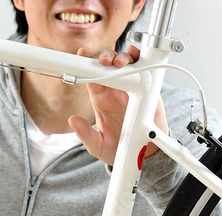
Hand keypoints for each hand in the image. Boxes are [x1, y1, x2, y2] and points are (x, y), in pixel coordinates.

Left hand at [67, 45, 168, 165]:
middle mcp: (116, 90)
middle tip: (104, 61)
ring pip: (127, 64)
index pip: (91, 77)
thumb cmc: (121, 148)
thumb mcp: (99, 146)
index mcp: (101, 99)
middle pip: (108, 66)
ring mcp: (132, 88)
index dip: (85, 64)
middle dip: (105, 57)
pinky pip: (146, 70)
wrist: (145, 155)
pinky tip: (136, 56)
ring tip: (120, 63)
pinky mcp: (148, 89)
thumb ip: (86, 135)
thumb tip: (72, 122)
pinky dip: (141, 59)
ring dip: (123, 58)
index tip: (82, 54)